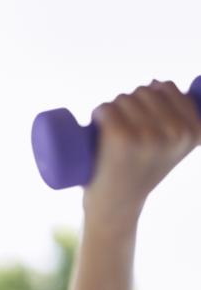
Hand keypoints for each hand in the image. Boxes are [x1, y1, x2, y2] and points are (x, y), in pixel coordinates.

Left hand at [83, 79, 200, 218]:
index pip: (166, 87)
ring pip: (123, 99)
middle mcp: (176, 132)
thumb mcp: (171, 147)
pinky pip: (106, 108)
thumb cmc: (139, 172)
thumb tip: (158, 82)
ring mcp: (149, 134)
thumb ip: (179, 120)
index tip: (142, 122)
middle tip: (122, 132)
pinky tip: (97, 127)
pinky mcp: (121, 137)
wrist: (117, 206)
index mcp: (195, 130)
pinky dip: (98, 113)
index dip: (147, 97)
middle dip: (128, 104)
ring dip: (112, 110)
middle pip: (143, 91)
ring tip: (111, 136)